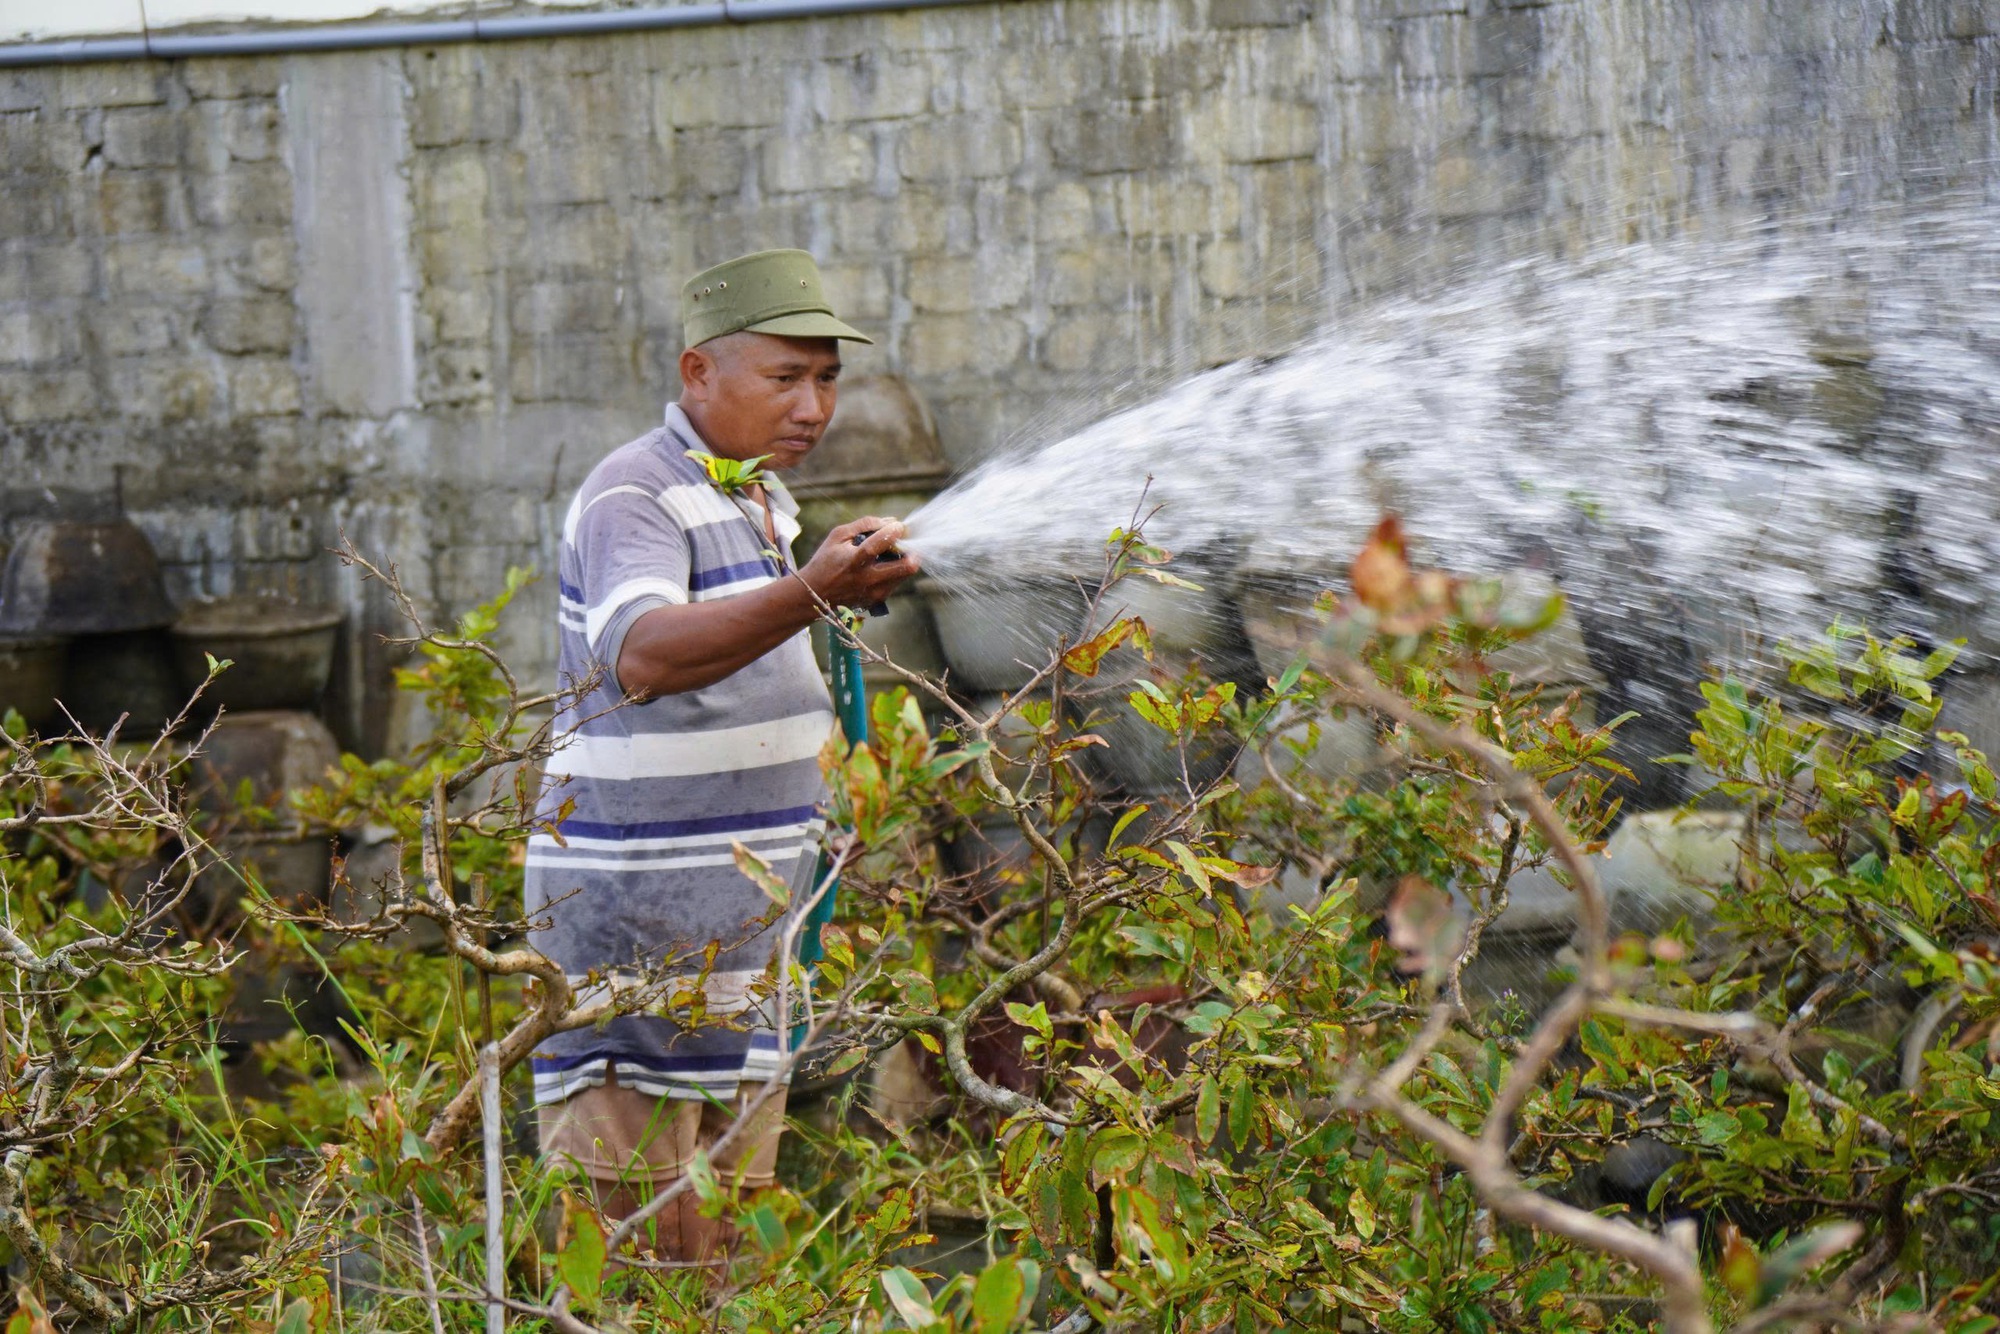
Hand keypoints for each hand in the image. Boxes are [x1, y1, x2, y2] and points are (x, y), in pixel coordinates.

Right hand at [797, 516, 920, 610]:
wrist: (815, 594)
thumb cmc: (825, 561)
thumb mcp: (838, 536)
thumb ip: (864, 525)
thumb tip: (891, 520)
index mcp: (854, 561)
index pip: (878, 545)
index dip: (893, 532)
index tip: (899, 525)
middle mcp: (867, 579)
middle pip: (906, 567)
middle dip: (913, 551)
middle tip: (906, 542)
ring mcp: (875, 592)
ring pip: (905, 574)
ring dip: (904, 560)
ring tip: (890, 552)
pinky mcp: (877, 599)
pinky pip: (896, 581)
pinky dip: (895, 570)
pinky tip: (882, 565)